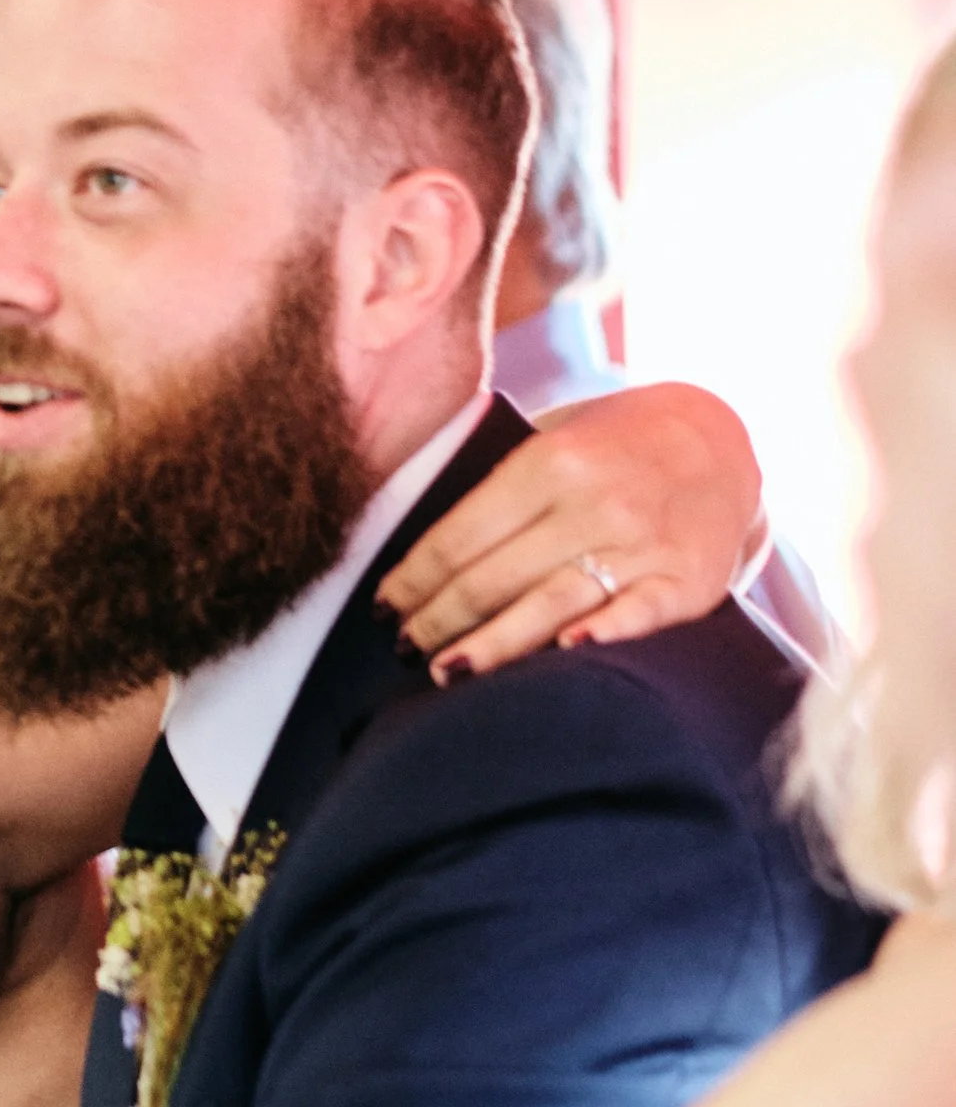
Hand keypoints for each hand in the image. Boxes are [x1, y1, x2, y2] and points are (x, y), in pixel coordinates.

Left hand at [380, 380, 763, 679]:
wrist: (722, 439)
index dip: (415, 577)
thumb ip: (500, 478)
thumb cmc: (613, 444)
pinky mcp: (688, 581)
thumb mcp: (555, 434)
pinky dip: (605, 633)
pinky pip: (639, 613)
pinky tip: (565, 653)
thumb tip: (419, 538)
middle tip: (402, 648)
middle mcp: (595, 502)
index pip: (462, 534)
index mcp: (550, 462)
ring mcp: (643, 543)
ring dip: (494, 643)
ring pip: (552, 602)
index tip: (383, 608)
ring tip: (446, 671)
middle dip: (439, 618)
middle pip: (496, 575)